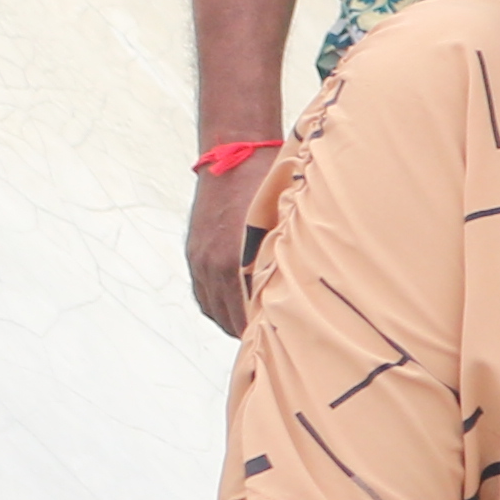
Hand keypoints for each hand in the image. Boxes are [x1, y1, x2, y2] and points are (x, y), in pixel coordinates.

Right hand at [187, 152, 278, 333]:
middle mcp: (211, 263)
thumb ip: (286, 257)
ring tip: (254, 331)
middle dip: (246, 331)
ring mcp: (199, 257)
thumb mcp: (283, 224)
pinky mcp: (194, 250)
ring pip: (211, 306)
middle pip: (226, 316)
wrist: (232, 155)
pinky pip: (202, 291)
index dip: (261, 332)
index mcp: (232, 261)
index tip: (280, 343)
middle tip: (271, 343)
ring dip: (229, 320)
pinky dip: (216, 305)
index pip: (244, 314)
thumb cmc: (268, 187)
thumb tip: (305, 285)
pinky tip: (233, 310)